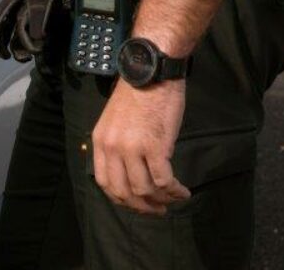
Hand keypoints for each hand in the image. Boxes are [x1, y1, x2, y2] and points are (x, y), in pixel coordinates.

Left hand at [91, 79, 191, 214]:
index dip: (121, 199)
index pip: (105, 182)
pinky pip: (164, 180)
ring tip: (174, 199)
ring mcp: (132, 149)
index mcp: (100, 142)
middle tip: (157, 210)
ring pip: (145, 189)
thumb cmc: (137, 95)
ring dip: (162, 200)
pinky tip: (183, 191)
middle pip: (124, 191)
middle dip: (142, 206)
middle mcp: (112, 148)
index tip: (136, 203)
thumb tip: (127, 170)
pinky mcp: (155, 147)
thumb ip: (116, 145)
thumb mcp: (115, 121)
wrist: (151, 73)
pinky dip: (175, 191)